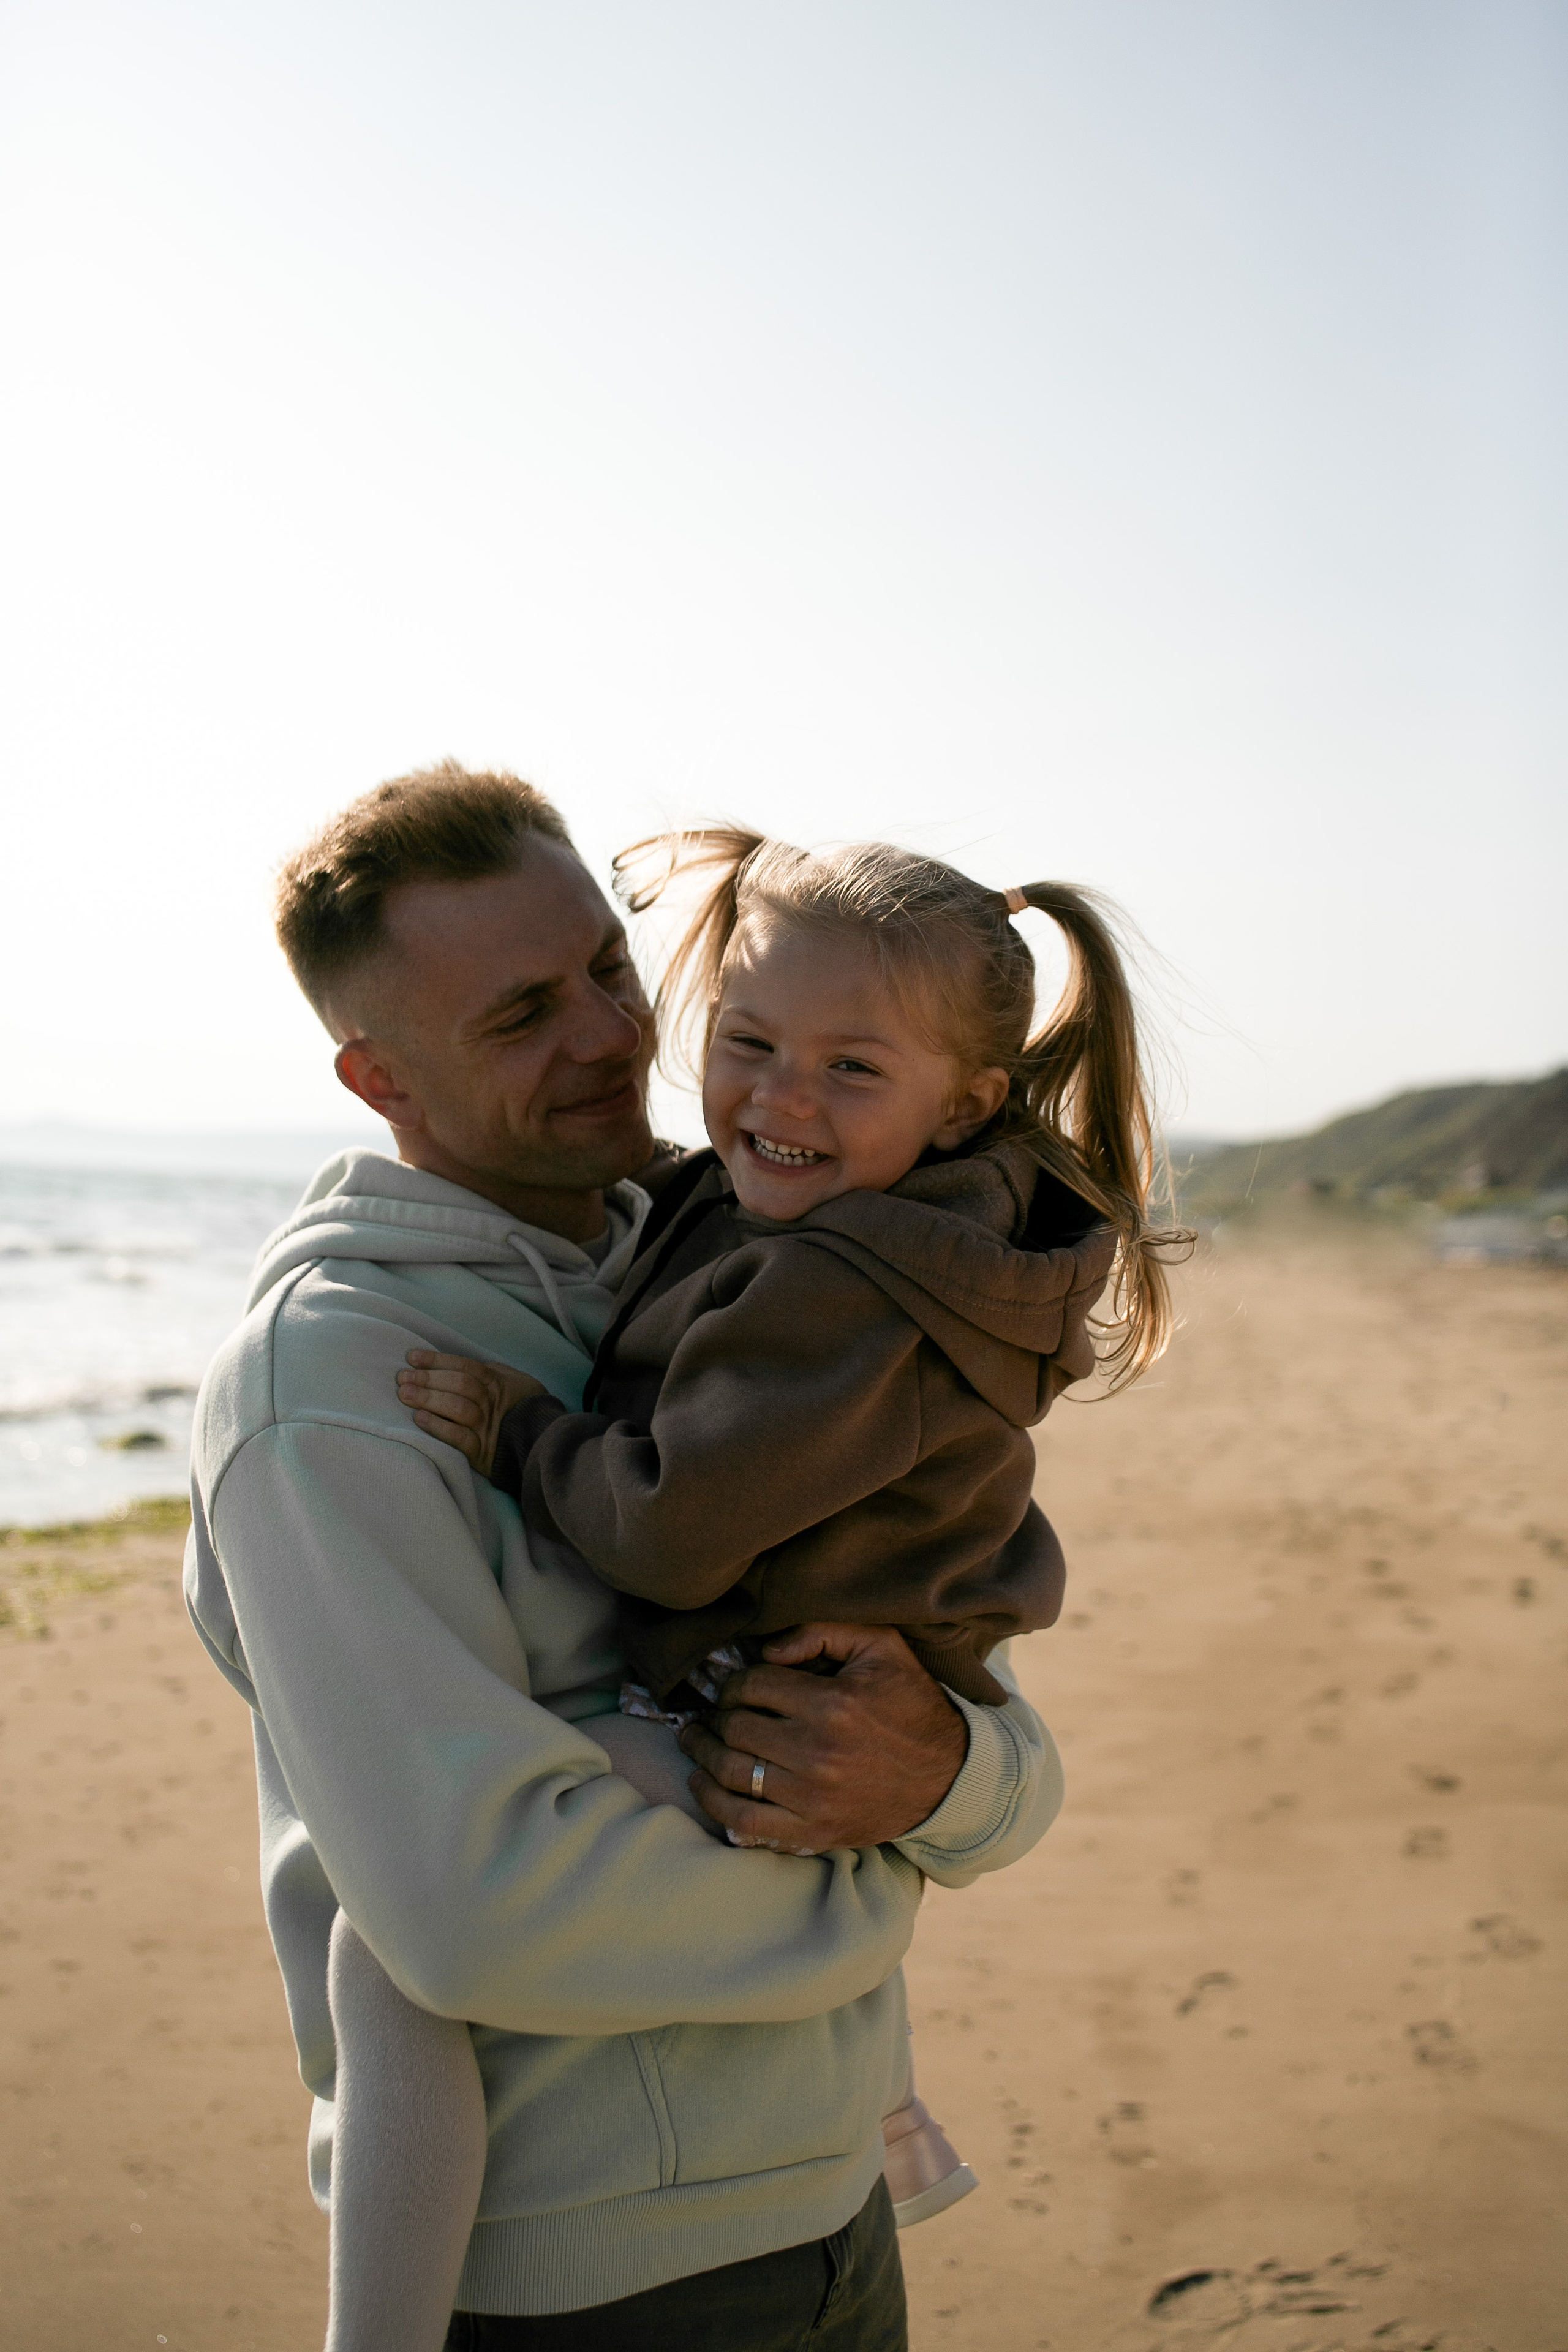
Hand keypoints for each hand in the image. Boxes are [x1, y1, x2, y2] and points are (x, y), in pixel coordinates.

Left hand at [396, 1350, 551, 1475]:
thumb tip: (462, 1364)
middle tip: (402, 1377)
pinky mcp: (482, 1452)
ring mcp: (487, 1427)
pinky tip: (420, 1419)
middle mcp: (491, 1402)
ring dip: (429, 1399)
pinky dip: (439, 1428)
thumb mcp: (515, 1382)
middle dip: (429, 1379)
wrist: (543, 1443)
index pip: (465, 1367)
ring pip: (458, 1408)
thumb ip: (492, 1371)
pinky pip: (459, 1438)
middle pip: (459, 1385)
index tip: (412, 1357)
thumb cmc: (525, 1408)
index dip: (438, 1360)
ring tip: (405, 1394)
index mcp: (497, 1383)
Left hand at [678, 1624, 968, 1854]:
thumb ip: (821, 1631)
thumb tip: (767, 1650)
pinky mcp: (813, 1830)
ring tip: (696, 1740)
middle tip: (710, 1712)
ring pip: (731, 1773)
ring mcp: (812, 1796)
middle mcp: (817, 1752)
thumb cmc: (909, 1704)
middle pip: (735, 1728)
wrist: (947, 1777)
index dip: (732, 1682)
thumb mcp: (880, 1647)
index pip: (752, 1686)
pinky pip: (744, 1821)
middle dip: (715, 1716)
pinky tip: (704, 1783)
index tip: (732, 1686)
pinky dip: (713, 1803)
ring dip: (703, 1754)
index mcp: (832, 1703)